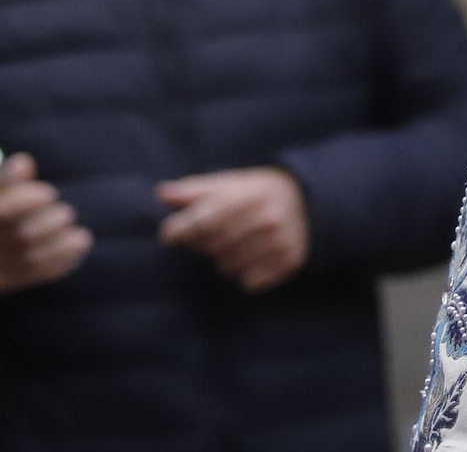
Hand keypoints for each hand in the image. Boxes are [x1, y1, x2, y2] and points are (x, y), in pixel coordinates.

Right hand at [0, 152, 91, 294]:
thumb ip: (9, 177)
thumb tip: (23, 163)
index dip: (24, 202)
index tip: (49, 194)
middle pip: (16, 237)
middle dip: (47, 225)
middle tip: (67, 214)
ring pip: (27, 259)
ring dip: (59, 248)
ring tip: (81, 238)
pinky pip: (31, 275)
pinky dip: (58, 263)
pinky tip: (74, 251)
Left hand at [156, 168, 309, 292]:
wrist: (305, 200)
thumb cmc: (255, 192)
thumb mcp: (228, 183)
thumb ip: (194, 189)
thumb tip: (161, 193)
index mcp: (251, 193)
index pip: (206, 219)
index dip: (181, 229)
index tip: (168, 235)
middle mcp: (269, 217)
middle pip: (213, 246)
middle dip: (203, 244)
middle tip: (211, 236)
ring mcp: (281, 241)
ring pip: (228, 267)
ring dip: (223, 260)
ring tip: (234, 244)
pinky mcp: (290, 261)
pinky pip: (249, 282)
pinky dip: (244, 274)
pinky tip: (251, 256)